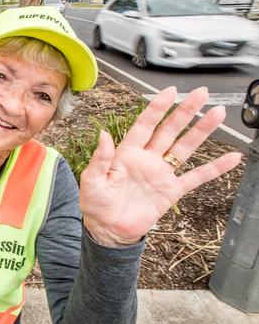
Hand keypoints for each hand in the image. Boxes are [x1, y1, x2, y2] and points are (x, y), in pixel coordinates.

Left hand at [79, 86, 242, 247]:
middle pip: (169, 130)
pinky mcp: (171, 191)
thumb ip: (99, 158)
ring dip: (201, 131)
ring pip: (185, 147)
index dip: (157, 108)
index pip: (144, 125)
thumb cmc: (96, 205)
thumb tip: (103, 135)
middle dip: (185, 111)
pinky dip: (214, 168)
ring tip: (217, 114)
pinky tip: (230, 158)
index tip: (170, 92)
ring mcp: (161, 174)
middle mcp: (146, 159)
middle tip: (200, 94)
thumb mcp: (92, 180)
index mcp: (126, 153)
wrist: (108, 231)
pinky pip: (196, 177)